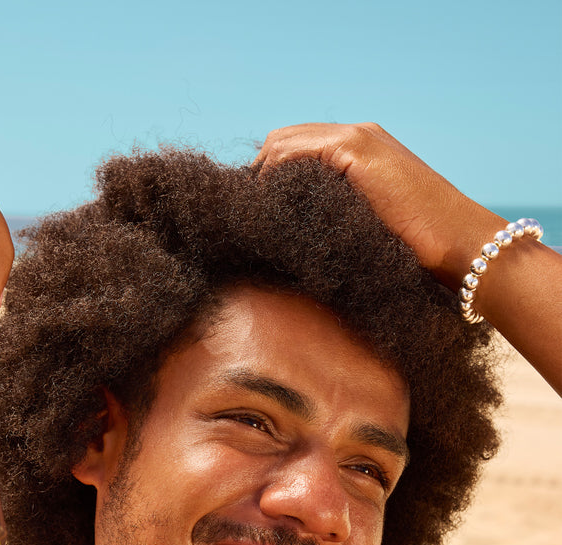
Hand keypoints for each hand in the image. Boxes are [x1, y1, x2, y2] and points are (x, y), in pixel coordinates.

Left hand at [255, 122, 561, 394]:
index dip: (266, 176)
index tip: (248, 211)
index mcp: (361, 149)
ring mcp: (357, 138)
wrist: (461, 247)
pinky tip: (264, 207)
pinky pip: (295, 154)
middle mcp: (357, 135)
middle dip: (256, 174)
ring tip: (246, 214)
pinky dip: (273, 176)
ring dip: (259, 176)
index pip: (295, 148)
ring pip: (283, 143)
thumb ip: (334, 216)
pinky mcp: (356, 150)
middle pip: (281, 140)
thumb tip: (290, 237)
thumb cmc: (418, 252)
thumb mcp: (366, 227)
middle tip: (240, 214)